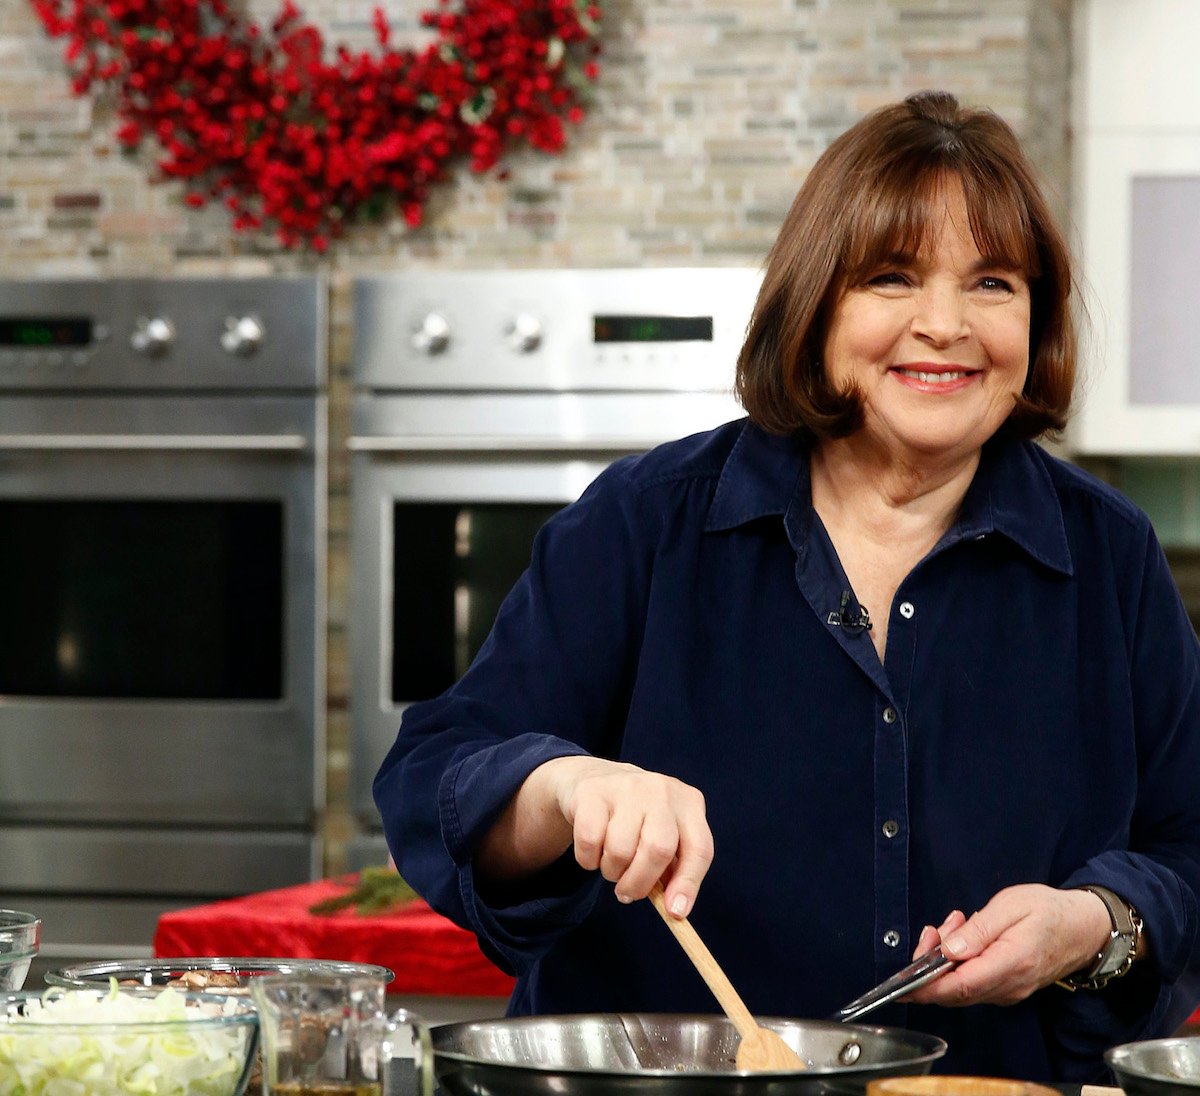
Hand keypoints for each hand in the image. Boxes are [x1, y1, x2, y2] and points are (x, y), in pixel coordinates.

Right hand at [536, 756, 713, 916]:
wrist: (595, 778)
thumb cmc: (637, 818)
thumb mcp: (664, 834)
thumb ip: (671, 869)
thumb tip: (673, 909)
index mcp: (689, 803)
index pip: (699, 848)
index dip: (689, 884)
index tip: (674, 912)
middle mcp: (662, 790)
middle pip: (658, 849)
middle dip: (640, 883)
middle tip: (627, 893)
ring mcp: (627, 787)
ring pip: (620, 850)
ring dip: (611, 872)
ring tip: (611, 863)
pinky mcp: (593, 791)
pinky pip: (590, 842)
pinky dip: (588, 859)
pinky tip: (593, 850)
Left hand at [904, 884, 1112, 1005]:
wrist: (1086, 927)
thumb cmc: (1050, 911)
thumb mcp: (1012, 905)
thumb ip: (980, 929)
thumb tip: (950, 949)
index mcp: (1011, 964)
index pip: (960, 986)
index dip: (927, 988)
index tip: (901, 984)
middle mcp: (1009, 986)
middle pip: (954, 991)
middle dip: (930, 962)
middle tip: (933, 929)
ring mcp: (1009, 990)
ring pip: (961, 986)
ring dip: (946, 958)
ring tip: (957, 922)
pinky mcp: (1007, 986)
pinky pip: (973, 981)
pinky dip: (959, 961)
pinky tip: (965, 934)